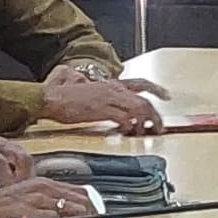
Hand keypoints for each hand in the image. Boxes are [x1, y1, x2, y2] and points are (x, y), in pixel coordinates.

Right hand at [36, 74, 165, 133]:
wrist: (50, 98)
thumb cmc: (62, 95)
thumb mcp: (82, 86)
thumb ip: (92, 87)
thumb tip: (91, 89)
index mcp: (110, 84)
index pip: (140, 83)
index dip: (156, 90)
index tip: (166, 96)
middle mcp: (113, 89)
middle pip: (144, 100)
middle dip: (156, 116)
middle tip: (159, 127)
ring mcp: (109, 99)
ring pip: (139, 109)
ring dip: (146, 123)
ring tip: (146, 133)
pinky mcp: (102, 110)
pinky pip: (124, 119)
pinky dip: (130, 126)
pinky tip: (127, 132)